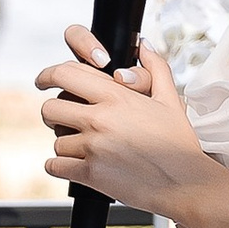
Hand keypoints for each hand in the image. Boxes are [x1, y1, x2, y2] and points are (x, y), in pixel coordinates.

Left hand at [36, 27, 214, 215]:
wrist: (185, 183)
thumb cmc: (179, 142)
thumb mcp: (170, 100)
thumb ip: (154, 67)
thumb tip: (142, 44)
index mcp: (116, 96)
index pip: (65, 73)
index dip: (48, 75)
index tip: (43, 80)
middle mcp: (100, 119)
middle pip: (50, 108)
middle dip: (52, 113)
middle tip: (59, 119)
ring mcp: (93, 147)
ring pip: (55, 140)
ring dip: (64, 144)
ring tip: (83, 148)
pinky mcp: (90, 174)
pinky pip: (55, 167)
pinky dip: (59, 167)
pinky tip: (71, 166)